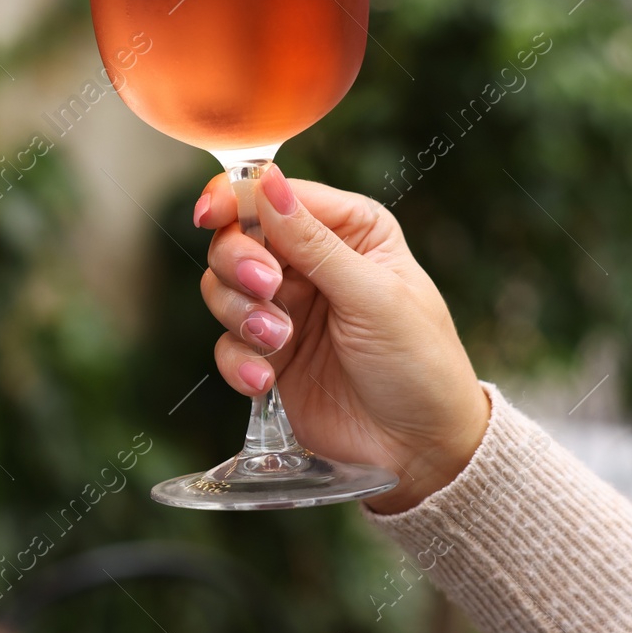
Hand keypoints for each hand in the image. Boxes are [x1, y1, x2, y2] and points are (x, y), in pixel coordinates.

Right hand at [193, 165, 489, 513]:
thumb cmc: (419, 363)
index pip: (276, 196)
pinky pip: (226, 344)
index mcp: (349, 229)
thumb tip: (267, 181)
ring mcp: (286, 309)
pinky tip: (264, 381)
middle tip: (266, 289)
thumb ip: (314, 242)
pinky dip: (238, 360)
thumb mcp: (373, 296)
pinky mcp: (269, 356)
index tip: (209, 214)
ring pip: (222, 287)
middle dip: (239, 262)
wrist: (422, 451)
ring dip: (240, 313)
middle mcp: (311, 262)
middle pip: (237, 237)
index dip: (236, 198)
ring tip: (278, 341)